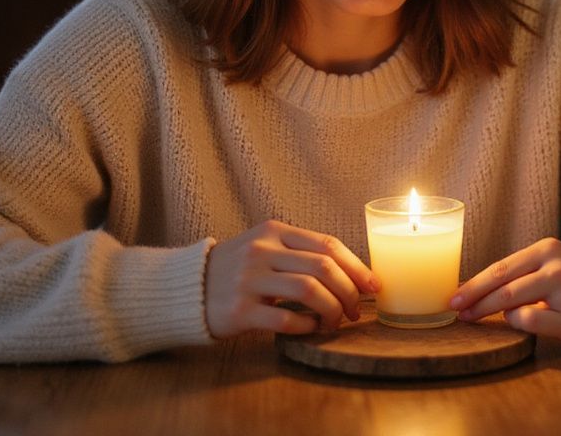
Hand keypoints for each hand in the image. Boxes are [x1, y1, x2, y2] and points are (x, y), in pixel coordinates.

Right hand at [204, 220, 376, 338]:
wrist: (187, 289)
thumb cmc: (237, 271)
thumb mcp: (265, 247)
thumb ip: (300, 253)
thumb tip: (353, 274)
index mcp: (274, 231)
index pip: (328, 244)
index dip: (357, 266)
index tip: (373, 286)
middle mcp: (262, 250)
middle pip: (323, 267)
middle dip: (349, 292)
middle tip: (356, 311)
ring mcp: (249, 280)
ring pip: (309, 291)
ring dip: (332, 310)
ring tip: (335, 322)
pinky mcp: (239, 310)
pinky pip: (285, 319)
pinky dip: (306, 326)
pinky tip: (310, 329)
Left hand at [449, 237, 560, 344]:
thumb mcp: (545, 266)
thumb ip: (516, 274)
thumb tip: (469, 288)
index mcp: (547, 249)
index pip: (500, 267)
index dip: (473, 284)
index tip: (452, 297)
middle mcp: (557, 267)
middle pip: (502, 286)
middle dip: (474, 301)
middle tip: (457, 312)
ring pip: (512, 302)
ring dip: (490, 311)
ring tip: (478, 318)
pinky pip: (530, 321)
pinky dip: (517, 322)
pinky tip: (520, 321)